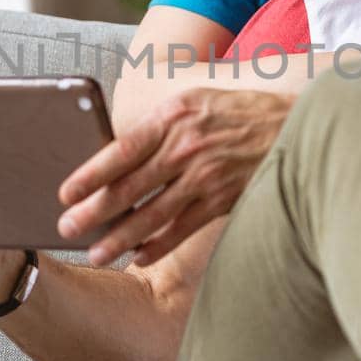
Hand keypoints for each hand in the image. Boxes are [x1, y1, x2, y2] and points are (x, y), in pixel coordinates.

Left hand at [57, 88, 290, 267]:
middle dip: (95, 211)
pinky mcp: (224, 199)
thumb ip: (157, 128)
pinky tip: (139, 257)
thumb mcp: (192, 103)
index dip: (91, 174)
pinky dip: (159, 245)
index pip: (121, 149)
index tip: (66, 193)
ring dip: (121, 237)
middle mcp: (186, 147)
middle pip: (130, 187)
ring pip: (153, 214)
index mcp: (172, 117)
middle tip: (66, 228)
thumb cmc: (233, 112)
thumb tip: (114, 158)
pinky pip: (184, 228)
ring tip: (97, 253)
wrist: (294, 122)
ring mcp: (206, 176)